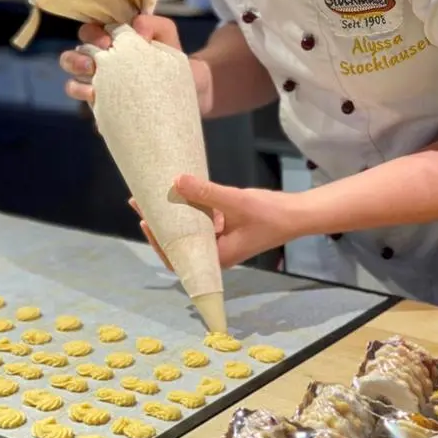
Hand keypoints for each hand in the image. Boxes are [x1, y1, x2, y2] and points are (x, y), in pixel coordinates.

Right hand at [59, 14, 184, 104]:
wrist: (193, 91)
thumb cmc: (173, 59)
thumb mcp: (168, 36)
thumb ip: (155, 24)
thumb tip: (137, 27)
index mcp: (112, 44)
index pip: (90, 33)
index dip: (92, 34)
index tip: (107, 41)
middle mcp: (101, 65)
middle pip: (73, 57)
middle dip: (77, 58)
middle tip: (93, 63)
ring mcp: (101, 88)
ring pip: (73, 83)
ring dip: (76, 84)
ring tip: (91, 86)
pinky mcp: (105, 109)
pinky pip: (88, 108)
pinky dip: (88, 104)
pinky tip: (97, 101)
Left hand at [134, 176, 302, 269]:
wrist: (296, 215)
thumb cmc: (269, 215)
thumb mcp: (236, 201)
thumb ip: (206, 192)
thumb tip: (176, 180)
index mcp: (216, 257)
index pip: (177, 256)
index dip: (158, 240)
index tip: (146, 219)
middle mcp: (214, 254)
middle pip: (178, 243)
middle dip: (159, 223)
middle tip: (140, 200)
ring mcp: (219, 243)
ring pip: (188, 232)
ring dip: (172, 215)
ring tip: (152, 195)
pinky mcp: (224, 231)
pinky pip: (200, 224)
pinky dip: (188, 211)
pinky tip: (180, 194)